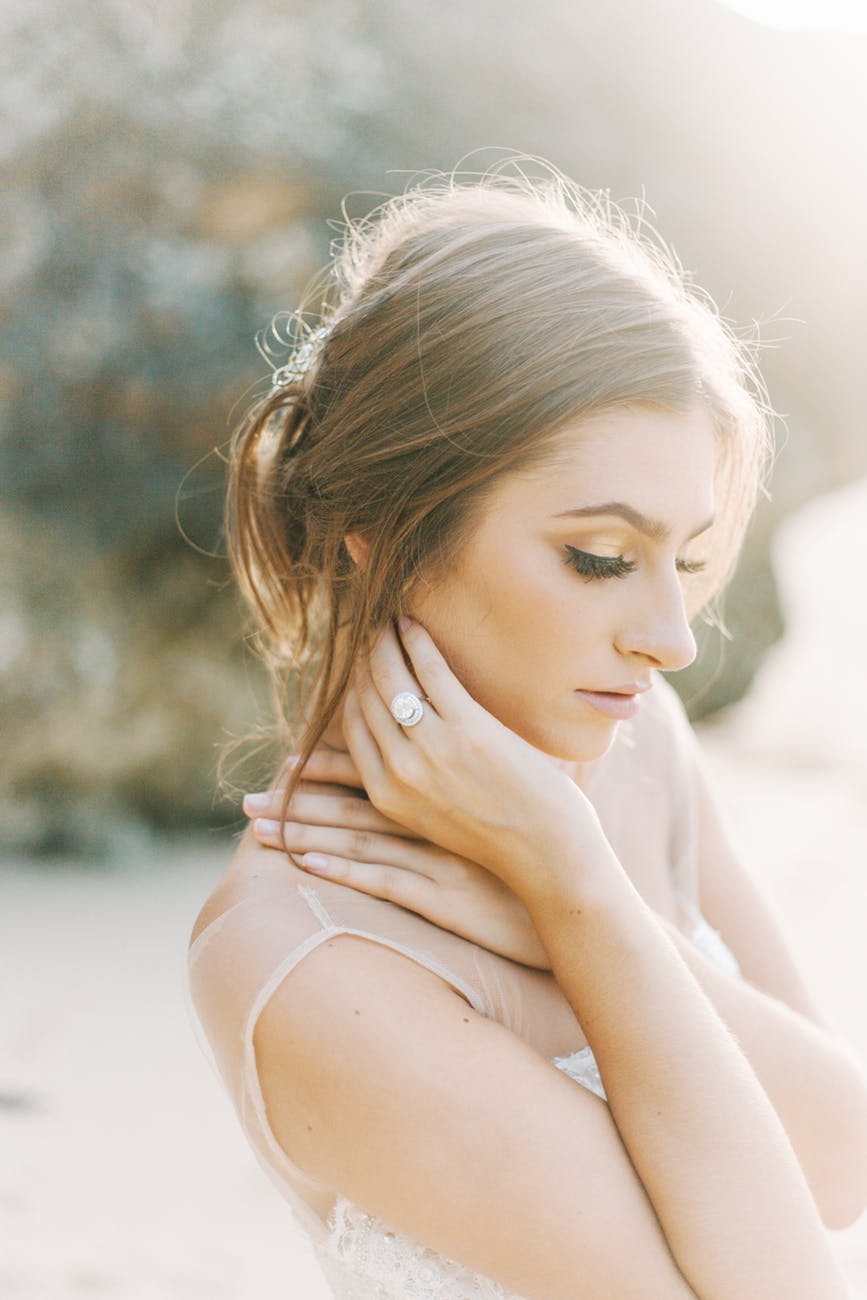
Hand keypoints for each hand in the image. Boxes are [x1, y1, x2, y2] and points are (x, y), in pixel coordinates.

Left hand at [244, 748, 549, 968]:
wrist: (582, 882)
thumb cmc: (559, 825)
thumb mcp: (522, 771)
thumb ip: (493, 744)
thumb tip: (472, 720)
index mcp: (453, 773)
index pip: (385, 747)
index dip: (339, 747)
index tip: (301, 742)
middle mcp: (438, 809)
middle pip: (356, 790)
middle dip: (304, 782)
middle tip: (262, 779)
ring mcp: (435, 851)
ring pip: (355, 831)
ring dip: (301, 822)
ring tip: (255, 817)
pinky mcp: (440, 894)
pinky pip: (379, 877)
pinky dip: (338, 867)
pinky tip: (302, 859)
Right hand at [339, 618, 611, 906]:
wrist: (546, 855)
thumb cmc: (498, 831)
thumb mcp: (431, 816)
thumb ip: (407, 779)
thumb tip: (396, 734)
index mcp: (385, 794)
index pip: (352, 725)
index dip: (353, 687)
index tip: (361, 662)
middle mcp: (400, 770)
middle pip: (366, 695)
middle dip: (365, 656)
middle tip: (371, 629)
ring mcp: (432, 748)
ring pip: (391, 678)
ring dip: (385, 640)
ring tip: (389, 620)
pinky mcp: (468, 729)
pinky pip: (431, 671)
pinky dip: (418, 641)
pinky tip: (413, 624)